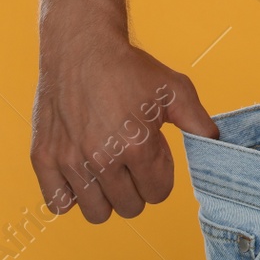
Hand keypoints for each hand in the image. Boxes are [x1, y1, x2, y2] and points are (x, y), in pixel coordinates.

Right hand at [30, 33, 219, 222]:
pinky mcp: (43, 157)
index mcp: (136, 145)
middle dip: (137, 188)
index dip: (161, 175)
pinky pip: (58, 203)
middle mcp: (100, 158)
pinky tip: (82, 173)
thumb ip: (198, 121)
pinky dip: (72, 195)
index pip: (158, 194)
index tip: (153, 153)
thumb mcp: (174, 89)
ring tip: (108, 168)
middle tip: (132, 160)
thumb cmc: (129, 68)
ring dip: (107, 196)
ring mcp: (69, 160)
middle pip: (129, 208)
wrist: (81, 46)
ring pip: (96, 213)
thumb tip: (216, 144)